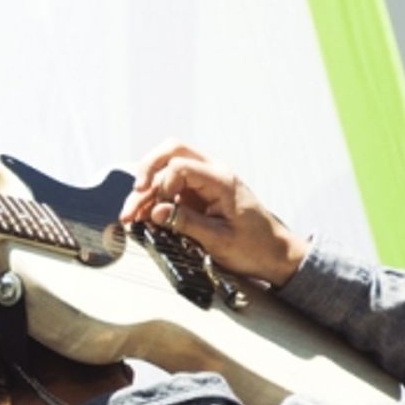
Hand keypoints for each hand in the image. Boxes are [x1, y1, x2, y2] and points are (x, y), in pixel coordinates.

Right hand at [119, 140, 308, 286]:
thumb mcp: (219, 240)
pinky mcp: (198, 194)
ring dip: (146, 188)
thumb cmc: (254, 246)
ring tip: (131, 215)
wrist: (274, 253)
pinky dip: (154, 199)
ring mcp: (203, 182)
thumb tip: (155, 211)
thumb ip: (186, 223)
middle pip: (172, 150)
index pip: (181, 166)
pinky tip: (142, 216)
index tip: (154, 210)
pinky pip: (170, 187)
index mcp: (221, 180)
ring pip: (166, 167)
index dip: (162, 185)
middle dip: (147, 169)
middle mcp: (212, 173)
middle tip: (135, 192)